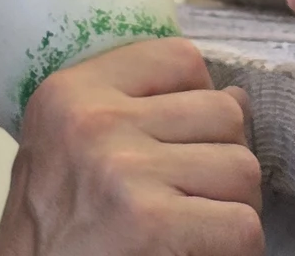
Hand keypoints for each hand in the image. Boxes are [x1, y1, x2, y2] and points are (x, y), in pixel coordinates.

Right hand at [0, 38, 263, 255]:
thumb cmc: (52, 233)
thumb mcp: (70, 149)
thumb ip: (145, 112)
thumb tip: (237, 97)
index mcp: (71, 92)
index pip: (179, 58)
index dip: (200, 100)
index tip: (183, 142)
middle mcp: (96, 122)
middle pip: (224, 114)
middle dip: (224, 160)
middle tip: (193, 198)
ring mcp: (124, 170)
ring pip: (243, 169)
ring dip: (232, 208)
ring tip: (194, 228)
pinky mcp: (151, 222)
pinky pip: (243, 226)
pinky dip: (235, 250)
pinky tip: (199, 253)